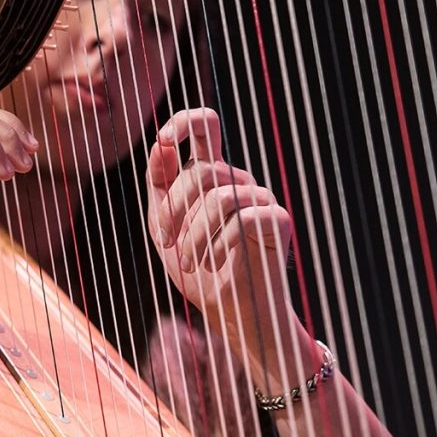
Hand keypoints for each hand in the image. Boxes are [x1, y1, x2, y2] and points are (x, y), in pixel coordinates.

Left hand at [146, 108, 291, 336]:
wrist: (228, 313)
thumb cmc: (196, 269)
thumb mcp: (163, 225)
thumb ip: (159, 185)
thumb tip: (162, 144)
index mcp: (210, 174)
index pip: (205, 126)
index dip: (184, 122)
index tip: (164, 139)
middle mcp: (237, 180)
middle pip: (202, 170)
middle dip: (175, 209)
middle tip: (165, 241)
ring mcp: (260, 198)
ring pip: (220, 197)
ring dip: (194, 235)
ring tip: (188, 263)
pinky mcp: (277, 220)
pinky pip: (244, 219)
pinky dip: (220, 245)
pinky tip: (214, 263)